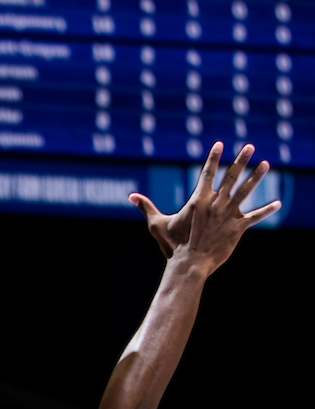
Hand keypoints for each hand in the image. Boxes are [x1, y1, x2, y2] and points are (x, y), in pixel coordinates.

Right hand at [129, 142, 280, 269]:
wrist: (190, 263)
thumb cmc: (173, 245)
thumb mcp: (157, 224)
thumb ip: (146, 207)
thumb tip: (130, 196)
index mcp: (199, 199)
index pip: (208, 172)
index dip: (214, 157)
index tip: (220, 144)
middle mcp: (216, 203)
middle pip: (231, 176)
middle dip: (241, 160)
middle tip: (250, 146)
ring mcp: (228, 214)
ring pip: (245, 191)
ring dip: (257, 177)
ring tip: (266, 163)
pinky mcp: (237, 228)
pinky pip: (255, 217)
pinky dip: (267, 210)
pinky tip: (278, 204)